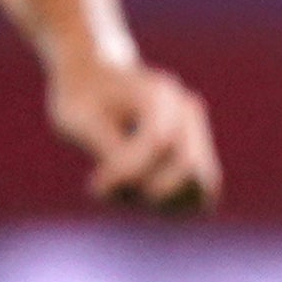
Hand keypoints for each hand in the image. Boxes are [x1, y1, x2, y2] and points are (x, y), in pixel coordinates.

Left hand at [49, 53, 220, 213]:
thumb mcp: (79, 120)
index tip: (95, 185)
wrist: (93, 78)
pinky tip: (137, 194)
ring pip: (202, 186)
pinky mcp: (196, 155)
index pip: (159, 143)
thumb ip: (110, 149)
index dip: (128, 173)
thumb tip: (137, 181)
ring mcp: (196, 132)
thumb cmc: (81, 99)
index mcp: (158, 94)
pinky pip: (199, 193)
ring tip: (125, 193)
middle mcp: (186, 110)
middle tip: (113, 191)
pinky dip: (170, 204)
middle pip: (191, 168)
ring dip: (163, 202)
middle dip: (150, 191)